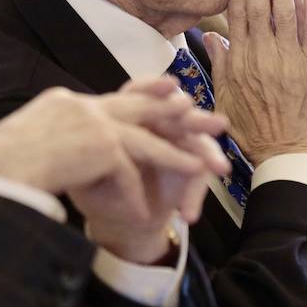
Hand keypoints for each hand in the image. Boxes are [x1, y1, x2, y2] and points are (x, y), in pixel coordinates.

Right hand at [0, 83, 228, 262]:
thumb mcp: (28, 145)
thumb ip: (56, 141)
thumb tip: (67, 152)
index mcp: (64, 103)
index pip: (116, 98)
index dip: (148, 97)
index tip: (175, 93)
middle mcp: (80, 105)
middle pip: (142, 108)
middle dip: (182, 116)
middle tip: (216, 122)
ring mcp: (90, 122)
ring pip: (146, 140)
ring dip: (179, 157)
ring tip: (207, 169)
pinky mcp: (98, 145)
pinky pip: (128, 173)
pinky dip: (135, 197)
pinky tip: (144, 216)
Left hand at [77, 78, 230, 262]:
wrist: (119, 221)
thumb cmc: (98, 191)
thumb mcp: (86, 176)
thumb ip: (97, 160)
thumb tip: (105, 147)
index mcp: (128, 119)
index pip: (140, 94)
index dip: (154, 88)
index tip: (172, 84)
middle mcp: (158, 125)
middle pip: (179, 115)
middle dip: (198, 119)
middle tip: (219, 123)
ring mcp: (179, 145)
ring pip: (199, 143)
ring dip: (210, 155)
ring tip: (220, 169)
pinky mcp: (192, 168)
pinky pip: (200, 176)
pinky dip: (194, 195)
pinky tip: (188, 213)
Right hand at [203, 0, 306, 165]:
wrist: (291, 160)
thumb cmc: (256, 133)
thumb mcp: (227, 101)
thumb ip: (220, 65)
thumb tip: (211, 36)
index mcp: (241, 62)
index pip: (238, 13)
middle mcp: (265, 57)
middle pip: (261, 4)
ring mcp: (293, 61)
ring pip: (287, 10)